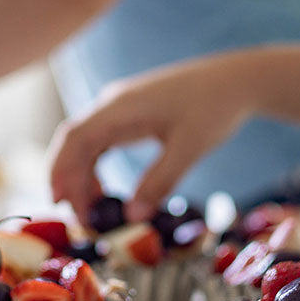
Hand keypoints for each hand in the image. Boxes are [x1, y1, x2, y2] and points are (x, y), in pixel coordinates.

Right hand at [48, 54, 256, 224]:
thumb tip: (132, 216)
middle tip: (79, 220)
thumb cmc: (215, 107)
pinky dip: (97, 169)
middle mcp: (113, 104)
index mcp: (120, 107)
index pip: (75, 138)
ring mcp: (121, 108)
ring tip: (92, 213)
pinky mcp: (133, 114)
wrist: (237, 80)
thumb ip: (160, 182)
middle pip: (74, 143)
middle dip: (69, 181)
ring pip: (87, 144)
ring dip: (82, 177)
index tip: (64, 206)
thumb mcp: (189, 148)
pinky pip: (103, 142)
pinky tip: (106, 194)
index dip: (62, 172)